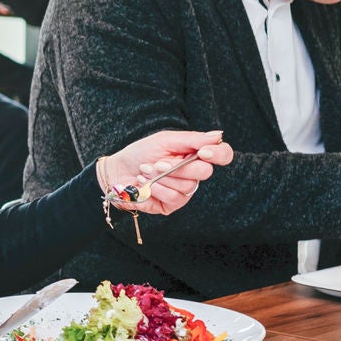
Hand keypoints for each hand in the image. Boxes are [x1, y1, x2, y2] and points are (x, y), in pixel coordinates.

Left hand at [96, 131, 233, 213]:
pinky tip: (145, 184)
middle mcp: (194, 174)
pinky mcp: (172, 205)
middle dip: (178, 167)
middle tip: (158, 163)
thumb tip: (219, 135)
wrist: (117, 170)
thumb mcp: (165, 140)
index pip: (223, 155)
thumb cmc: (141, 153)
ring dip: (162, 178)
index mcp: (196, 155)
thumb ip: (192, 139)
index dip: (219, 154)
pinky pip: (174, 198)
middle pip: (204, 172)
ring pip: (187, 187)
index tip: (203, 152)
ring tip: (145, 171)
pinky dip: (157, 189)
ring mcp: (184, 192)